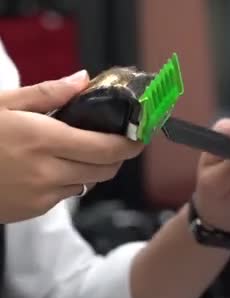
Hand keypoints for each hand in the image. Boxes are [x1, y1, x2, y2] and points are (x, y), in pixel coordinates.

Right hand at [0, 71, 143, 222]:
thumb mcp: (3, 103)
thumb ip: (49, 93)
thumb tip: (84, 80)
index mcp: (42, 138)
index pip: (106, 148)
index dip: (130, 144)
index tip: (140, 136)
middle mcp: (47, 171)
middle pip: (105, 170)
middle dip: (115, 156)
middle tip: (111, 141)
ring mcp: (40, 195)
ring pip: (87, 185)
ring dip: (90, 170)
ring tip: (73, 152)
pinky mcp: (31, 210)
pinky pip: (64, 197)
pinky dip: (67, 183)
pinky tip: (47, 168)